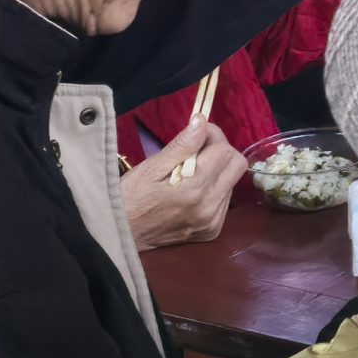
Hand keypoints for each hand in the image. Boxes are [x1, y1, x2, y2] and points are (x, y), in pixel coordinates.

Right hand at [124, 121, 245, 249]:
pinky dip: (213, 189)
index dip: (212, 136)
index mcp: (194, 189)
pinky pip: (224, 200)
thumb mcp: (151, 168)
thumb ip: (181, 145)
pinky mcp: (212, 230)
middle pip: (237, 165)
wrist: (120, 236)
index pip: (224, 150)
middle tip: (197, 150)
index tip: (197, 134)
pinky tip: (192, 191)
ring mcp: (212, 222)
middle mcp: (208, 208)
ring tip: (190, 173)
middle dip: (221, 151)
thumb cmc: (130, 198)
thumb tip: (202, 121)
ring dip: (217, 171)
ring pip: (232, 182)